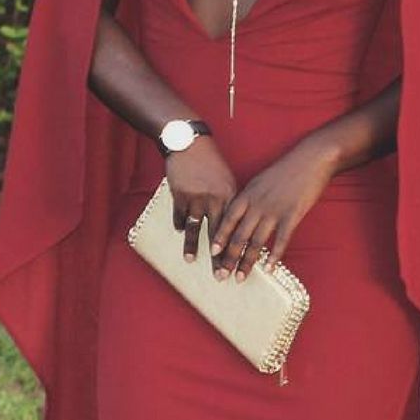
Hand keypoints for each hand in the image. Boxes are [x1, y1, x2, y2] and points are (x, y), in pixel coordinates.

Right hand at [165, 138, 237, 264]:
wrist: (190, 143)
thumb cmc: (211, 162)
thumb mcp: (227, 179)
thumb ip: (230, 201)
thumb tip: (235, 225)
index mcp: (231, 196)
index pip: (236, 228)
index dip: (238, 250)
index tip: (240, 266)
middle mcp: (215, 198)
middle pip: (218, 234)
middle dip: (219, 258)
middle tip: (220, 276)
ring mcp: (196, 197)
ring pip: (195, 228)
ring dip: (192, 246)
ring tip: (190, 261)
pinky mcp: (180, 194)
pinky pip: (179, 215)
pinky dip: (179, 224)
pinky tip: (180, 233)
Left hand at [208, 135, 335, 281]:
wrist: (311, 158)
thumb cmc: (285, 169)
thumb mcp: (260, 180)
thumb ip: (249, 198)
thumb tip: (239, 215)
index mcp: (247, 194)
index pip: (228, 219)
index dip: (219, 237)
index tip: (212, 253)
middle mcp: (257, 204)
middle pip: (239, 236)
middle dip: (228, 258)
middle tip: (221, 275)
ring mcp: (275, 211)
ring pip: (256, 242)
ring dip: (247, 262)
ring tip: (240, 278)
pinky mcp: (293, 215)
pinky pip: (281, 240)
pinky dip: (274, 256)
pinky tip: (269, 269)